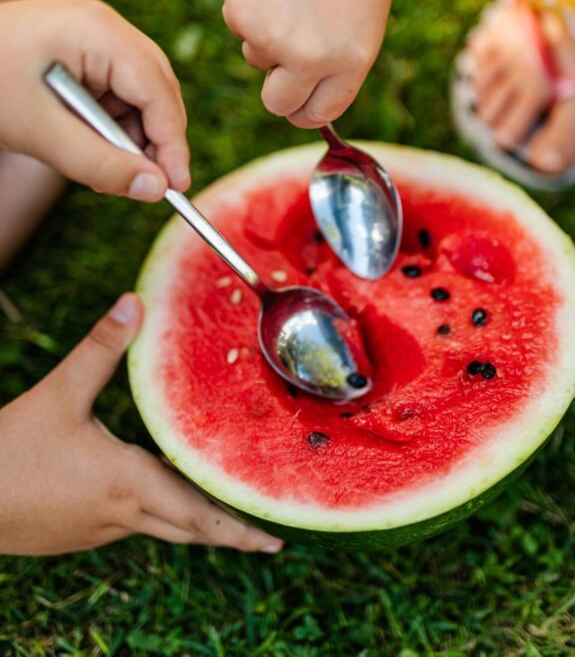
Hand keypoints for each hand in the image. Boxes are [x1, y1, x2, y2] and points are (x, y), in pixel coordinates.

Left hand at [0, 0, 189, 201]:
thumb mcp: (40, 132)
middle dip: (154, 140)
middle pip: (157, 90)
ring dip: (131, 138)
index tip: (174, 186)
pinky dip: (112, 129)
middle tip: (147, 186)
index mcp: (97, 31)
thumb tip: (155, 190)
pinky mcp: (86, 56)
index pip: (157, 89)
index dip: (171, 140)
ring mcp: (96, 39)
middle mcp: (105, 29)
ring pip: (141, 98)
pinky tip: (90, 149)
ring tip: (103, 170)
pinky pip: (118, 97)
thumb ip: (100, 163)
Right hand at [0, 294, 283, 554]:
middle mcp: (121, 513)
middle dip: (228, 533)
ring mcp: (97, 530)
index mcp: (127, 481)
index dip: (239, 531)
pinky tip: (151, 494)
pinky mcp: (75, 535)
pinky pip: (130, 524)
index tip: (275, 544)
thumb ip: (100, 348)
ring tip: (220, 514)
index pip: (198, 515)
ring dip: (192, 521)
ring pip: (160, 527)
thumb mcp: (59, 393)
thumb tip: (133, 302)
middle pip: (188, 529)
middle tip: (264, 541)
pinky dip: (155, 515)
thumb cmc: (9, 451)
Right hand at [224, 0, 392, 127]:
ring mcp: (273, 40)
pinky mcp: (240, 14)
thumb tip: (314, 80)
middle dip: (278, 92)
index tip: (299, 107)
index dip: (307, 112)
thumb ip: (341, 50)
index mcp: (354, 57)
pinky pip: (239, 26)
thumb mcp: (364, 7)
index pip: (323, 112)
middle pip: (280, 103)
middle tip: (280, 68)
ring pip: (257, 58)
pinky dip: (248, 5)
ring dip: (265, 37)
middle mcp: (313, 58)